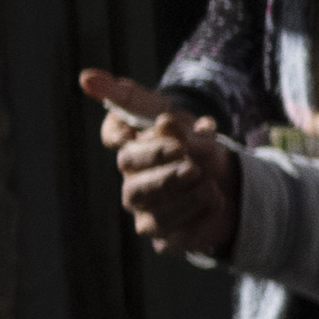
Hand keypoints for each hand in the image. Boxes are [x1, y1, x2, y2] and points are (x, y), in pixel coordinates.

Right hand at [79, 69, 240, 260]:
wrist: (231, 176)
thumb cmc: (191, 140)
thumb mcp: (171, 112)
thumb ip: (131, 98)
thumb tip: (87, 78)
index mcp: (129, 149)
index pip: (116, 141)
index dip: (144, 140)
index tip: (167, 125)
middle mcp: (132, 184)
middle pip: (135, 188)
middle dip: (166, 176)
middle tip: (194, 166)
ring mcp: (147, 214)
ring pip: (153, 218)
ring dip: (186, 200)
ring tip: (210, 184)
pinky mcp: (167, 238)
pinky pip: (175, 240)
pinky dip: (199, 222)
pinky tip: (216, 203)